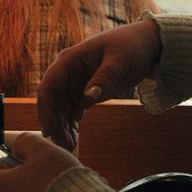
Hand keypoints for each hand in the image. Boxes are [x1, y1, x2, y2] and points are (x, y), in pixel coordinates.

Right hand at [37, 19, 161, 149]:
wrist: (147, 45)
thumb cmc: (131, 46)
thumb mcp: (119, 60)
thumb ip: (104, 79)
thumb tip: (87, 98)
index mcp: (70, 60)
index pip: (49, 85)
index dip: (45, 107)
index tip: (48, 128)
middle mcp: (68, 73)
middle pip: (53, 101)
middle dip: (54, 123)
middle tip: (61, 145)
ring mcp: (76, 84)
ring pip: (61, 109)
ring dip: (62, 127)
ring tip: (68, 147)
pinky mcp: (85, 93)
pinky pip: (73, 112)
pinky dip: (72, 125)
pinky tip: (74, 140)